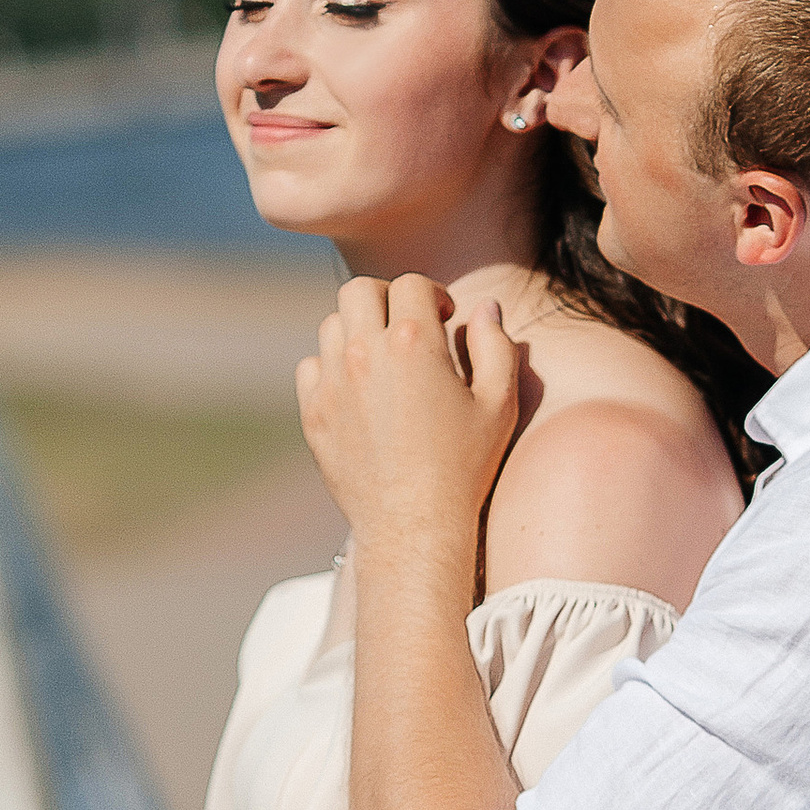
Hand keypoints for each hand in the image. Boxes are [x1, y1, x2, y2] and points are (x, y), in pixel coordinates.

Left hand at [296, 274, 519, 567]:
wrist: (414, 525)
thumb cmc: (465, 466)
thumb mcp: (499, 403)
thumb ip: (495, 345)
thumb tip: (484, 308)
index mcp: (414, 342)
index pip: (412, 284)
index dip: (433, 294)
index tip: (444, 318)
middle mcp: (365, 353)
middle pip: (360, 290)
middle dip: (386, 297)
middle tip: (407, 324)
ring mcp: (333, 382)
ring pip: (332, 325)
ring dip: (358, 329)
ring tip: (383, 357)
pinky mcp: (314, 412)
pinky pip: (310, 366)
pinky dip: (330, 365)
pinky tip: (357, 387)